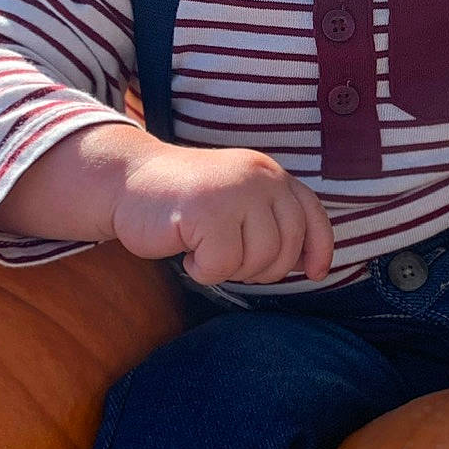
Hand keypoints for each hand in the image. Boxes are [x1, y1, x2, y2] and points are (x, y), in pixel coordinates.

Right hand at [113, 143, 333, 284]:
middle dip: (260, 268)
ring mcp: (234, 192)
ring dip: (229, 268)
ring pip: (257, 260)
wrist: (129, 182)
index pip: (313, 217)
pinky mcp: (206, 211)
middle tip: (227, 256)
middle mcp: (260, 177)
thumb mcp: (240, 203)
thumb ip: (274, 222)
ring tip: (205, 247)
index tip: (316, 274)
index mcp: (271, 174)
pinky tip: (187, 250)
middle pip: (285, 249)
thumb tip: (313, 263)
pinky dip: (202, 270)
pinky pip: (221, 266)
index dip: (319, 250)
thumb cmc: (186, 202)